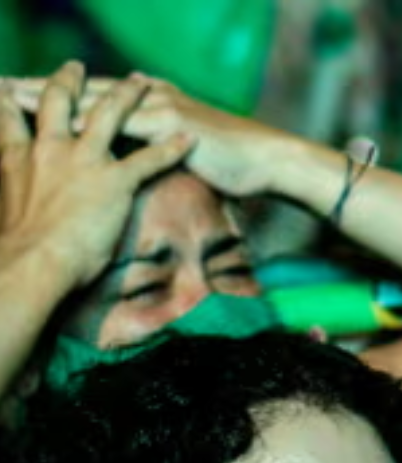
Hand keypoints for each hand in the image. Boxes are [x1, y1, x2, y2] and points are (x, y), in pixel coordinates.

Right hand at [0, 63, 192, 288]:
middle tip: (75, 67)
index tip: (8, 85)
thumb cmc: (16, 247)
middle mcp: (50, 148)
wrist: (34, 262)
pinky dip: (172, 148)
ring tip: (140, 82)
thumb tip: (12, 200)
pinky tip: (189, 139)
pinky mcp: (114, 180)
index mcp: (18, 156)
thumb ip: (8, 189)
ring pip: (108, 114)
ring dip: (126, 94)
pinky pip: (149, 158)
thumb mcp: (2, 205)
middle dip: (68, 81)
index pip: (10, 116)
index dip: (9, 98)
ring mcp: (84, 160)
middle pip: (59, 100)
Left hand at [9, 72, 289, 197]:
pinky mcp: (167, 125)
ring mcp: (158, 107)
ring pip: (92, 101)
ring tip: (10, 95)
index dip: (60, 93)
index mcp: (156, 100)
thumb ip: (169, 151)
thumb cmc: (240, 165)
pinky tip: (56, 125)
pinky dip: (83, 122)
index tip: (24, 93)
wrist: (271, 159)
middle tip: (0, 84)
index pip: (98, 95)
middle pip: (84, 91)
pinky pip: (116, 122)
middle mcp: (151, 97)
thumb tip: (155, 166)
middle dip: (41, 87)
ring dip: (50, 97)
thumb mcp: (196, 153)